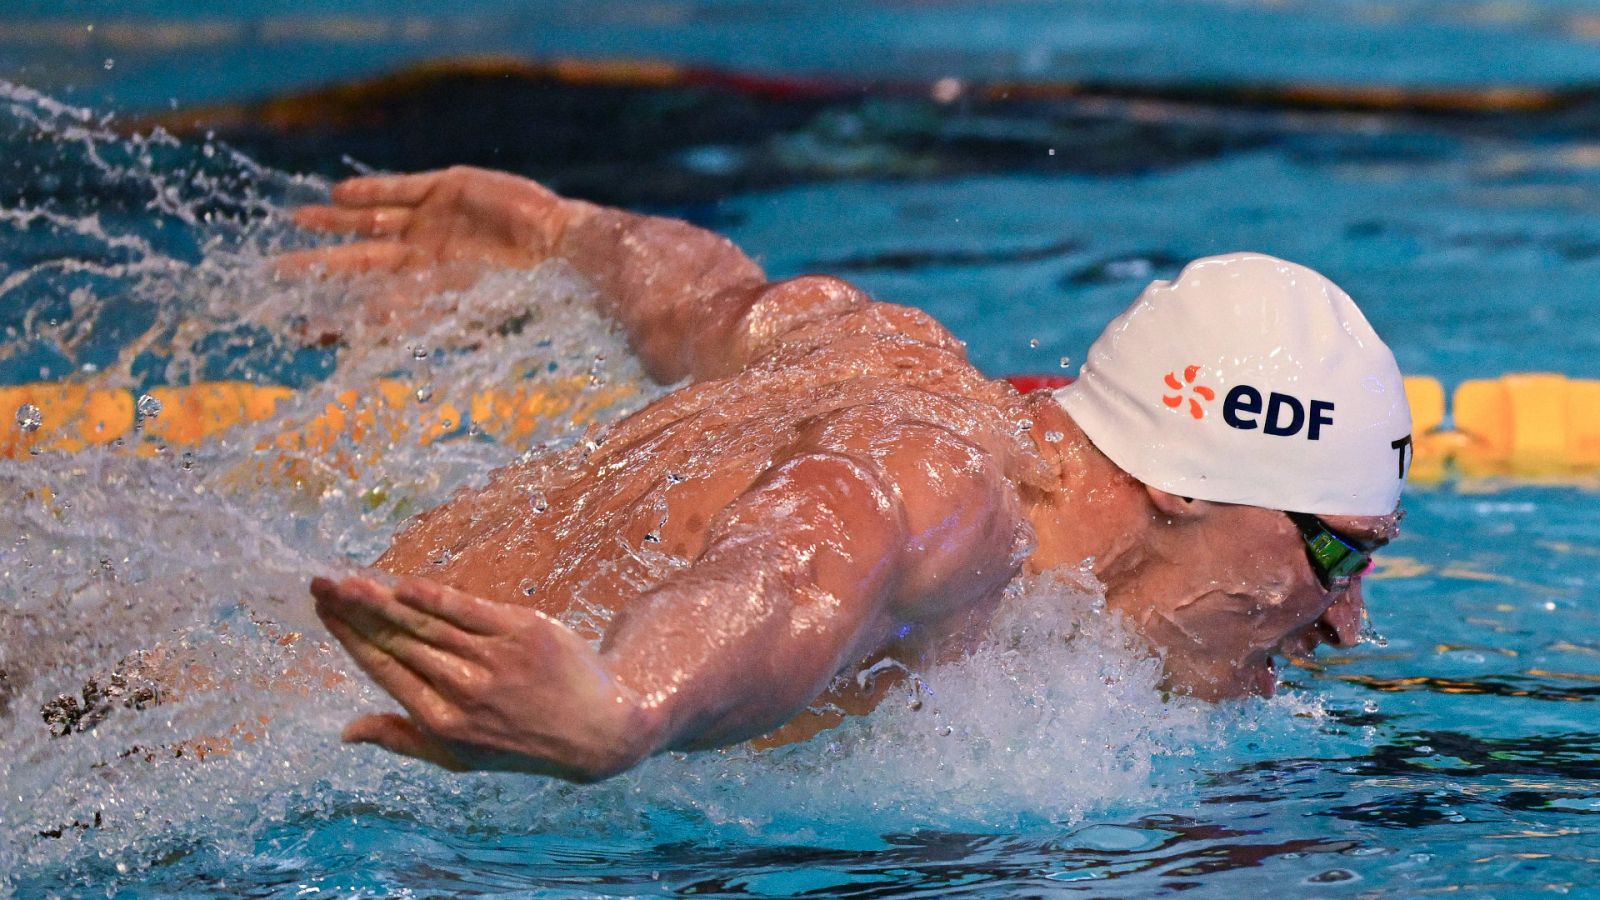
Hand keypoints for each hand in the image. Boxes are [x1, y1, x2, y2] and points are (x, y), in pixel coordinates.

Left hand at [277, 167, 572, 332]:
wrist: (559, 244)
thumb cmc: (519, 287)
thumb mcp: (462, 306)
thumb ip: (414, 312)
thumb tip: (363, 325)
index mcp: (427, 296)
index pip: (369, 308)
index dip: (335, 316)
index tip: (296, 327)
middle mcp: (423, 261)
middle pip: (357, 263)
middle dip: (317, 266)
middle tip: (273, 270)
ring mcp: (433, 223)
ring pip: (370, 223)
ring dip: (333, 223)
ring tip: (296, 218)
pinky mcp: (446, 189)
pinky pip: (400, 189)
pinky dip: (369, 191)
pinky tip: (338, 192)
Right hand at [310, 574, 657, 781]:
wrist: (597, 730)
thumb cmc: (518, 741)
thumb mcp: (458, 757)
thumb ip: (401, 739)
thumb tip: (345, 732)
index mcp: (441, 722)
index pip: (384, 670)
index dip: (350, 638)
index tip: (323, 611)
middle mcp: (463, 692)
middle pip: (398, 641)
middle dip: (354, 611)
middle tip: (320, 583)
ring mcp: (494, 661)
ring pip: (426, 624)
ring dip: (382, 599)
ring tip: (348, 580)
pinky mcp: (524, 633)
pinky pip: (470, 612)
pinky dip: (436, 599)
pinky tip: (404, 586)